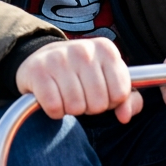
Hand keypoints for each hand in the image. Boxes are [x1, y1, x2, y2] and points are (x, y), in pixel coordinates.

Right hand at [15, 38, 141, 123]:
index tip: (101, 92)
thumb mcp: (109, 80)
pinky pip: (54, 107)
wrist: (43, 58)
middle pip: (98, 104)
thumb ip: (127, 99)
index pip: (120, 93)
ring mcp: (59, 58)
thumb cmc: (82, 74)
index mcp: (106, 49)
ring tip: (66, 95)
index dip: (111, 101)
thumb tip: (124, 116)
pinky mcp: (38, 70)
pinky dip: (54, 111)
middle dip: (90, 107)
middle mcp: (84, 50)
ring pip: (76, 107)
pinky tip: (53, 98)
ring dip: (71, 109)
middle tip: (81, 94)